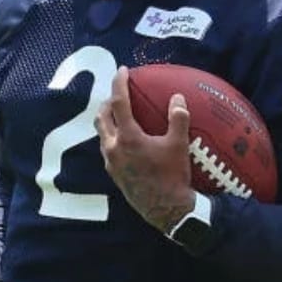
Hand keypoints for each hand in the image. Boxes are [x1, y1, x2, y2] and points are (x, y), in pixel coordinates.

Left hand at [96, 66, 195, 233]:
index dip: (119, 83)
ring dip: (108, 120)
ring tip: (118, 114)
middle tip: (118, 93)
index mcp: (128, 137)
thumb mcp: (179, 145)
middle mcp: (113, 148)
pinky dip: (112, 137)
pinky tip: (125, 140)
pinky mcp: (114, 174)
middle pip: (102, 117)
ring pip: (102, 134)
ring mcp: (111, 162)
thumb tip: (177, 98)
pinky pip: (107, 149)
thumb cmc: (173, 176)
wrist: (165, 210)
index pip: (119, 103)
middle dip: (108, 101)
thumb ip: (178, 118)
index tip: (122, 70)